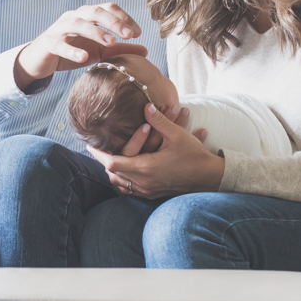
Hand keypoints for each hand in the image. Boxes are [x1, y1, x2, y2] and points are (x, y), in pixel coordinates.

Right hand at [13, 3, 145, 91]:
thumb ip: (120, 49)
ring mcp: (59, 29)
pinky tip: (84, 58)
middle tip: (130, 35)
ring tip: (111, 43)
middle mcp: (73, 17)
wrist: (39, 61)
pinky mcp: (48, 43)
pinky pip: (60, 44)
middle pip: (95, 11)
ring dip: (96, 32)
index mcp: (86, 16)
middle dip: (114, 21)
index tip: (138, 33)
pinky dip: (72, 50)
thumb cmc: (71, 50)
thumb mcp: (98, 51)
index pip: (108, 8)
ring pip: (78, 23)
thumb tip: (146, 50)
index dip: (124, 17)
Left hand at [88, 103, 221, 198]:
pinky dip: (124, 182)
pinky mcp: (154, 194)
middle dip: (104, 162)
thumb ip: (159, 120)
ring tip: (108, 158)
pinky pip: (131, 191)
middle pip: (113, 174)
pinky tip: (124, 173)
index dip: (99, 154)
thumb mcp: (177, 135)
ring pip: (120, 184)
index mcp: (145, 168)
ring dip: (113, 172)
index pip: (112, 162)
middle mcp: (144, 182)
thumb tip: (146, 106)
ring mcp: (148, 191)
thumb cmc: (194, 156)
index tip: (90, 145)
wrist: (210, 178)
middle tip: (97, 149)